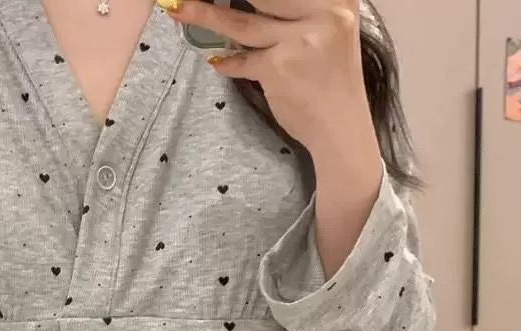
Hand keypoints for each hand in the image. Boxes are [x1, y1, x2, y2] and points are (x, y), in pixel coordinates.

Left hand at [163, 0, 377, 163]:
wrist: (340, 128)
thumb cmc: (332, 82)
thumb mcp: (328, 33)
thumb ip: (299, 12)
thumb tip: (254, 3)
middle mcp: (322, 13)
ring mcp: (298, 40)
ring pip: (241, 22)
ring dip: (205, 15)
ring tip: (180, 9)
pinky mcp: (278, 68)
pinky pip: (242, 60)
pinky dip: (228, 62)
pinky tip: (219, 61)